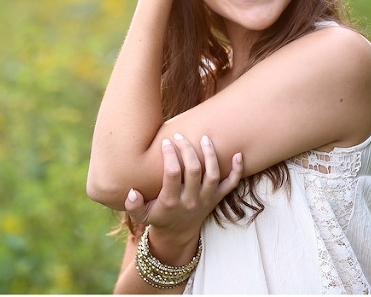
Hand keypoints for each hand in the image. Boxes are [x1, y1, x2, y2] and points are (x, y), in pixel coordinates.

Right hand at [125, 134, 243, 240]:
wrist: (178, 234)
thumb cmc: (158, 217)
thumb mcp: (141, 216)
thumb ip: (133, 205)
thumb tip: (132, 192)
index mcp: (171, 202)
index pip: (172, 174)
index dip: (170, 155)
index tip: (166, 142)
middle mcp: (191, 200)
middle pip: (193, 170)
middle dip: (187, 150)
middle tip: (180, 136)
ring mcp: (206, 199)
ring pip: (212, 175)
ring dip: (210, 155)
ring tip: (205, 138)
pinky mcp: (217, 199)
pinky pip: (231, 185)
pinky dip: (237, 170)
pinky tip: (238, 154)